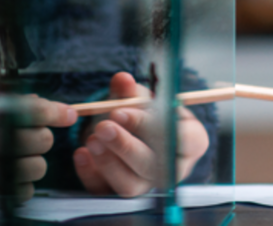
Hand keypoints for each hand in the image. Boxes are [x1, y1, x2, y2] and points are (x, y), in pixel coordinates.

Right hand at [0, 92, 76, 208]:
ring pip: (36, 168)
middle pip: (41, 141)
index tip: (67, 114)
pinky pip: (22, 193)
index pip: (36, 111)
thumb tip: (35, 101)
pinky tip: (7, 178)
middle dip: (39, 138)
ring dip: (32, 163)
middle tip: (27, 138)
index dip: (57, 112)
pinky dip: (21, 186)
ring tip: (15, 159)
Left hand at [74, 72, 210, 196]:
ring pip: (130, 185)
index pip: (184, 140)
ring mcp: (147, 185)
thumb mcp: (143, 98)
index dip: (154, 128)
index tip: (122, 111)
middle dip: (126, 146)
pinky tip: (81, 154)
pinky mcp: (121, 193)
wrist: (134, 133)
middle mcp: (173, 169)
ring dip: (108, 162)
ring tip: (92, 138)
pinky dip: (90, 174)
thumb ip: (133, 91)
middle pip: (155, 167)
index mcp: (191, 141)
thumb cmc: (148, 114)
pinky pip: (105, 192)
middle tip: (104, 126)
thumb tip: (122, 80)